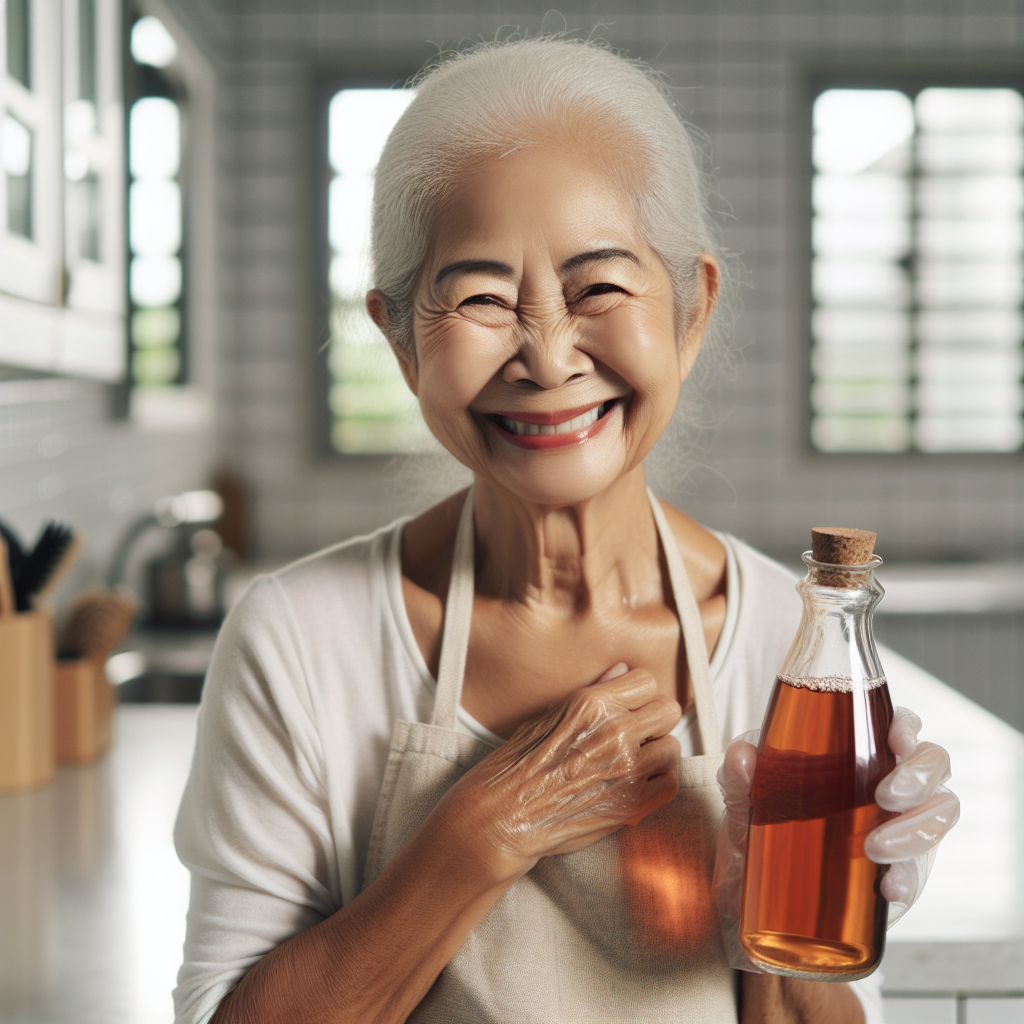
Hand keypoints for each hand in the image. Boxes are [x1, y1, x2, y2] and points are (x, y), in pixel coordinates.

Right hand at [441, 664, 682, 885]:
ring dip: (656, 753)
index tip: (630, 706)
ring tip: (633, 762)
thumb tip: (621, 670)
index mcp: (592, 705)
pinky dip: (658, 784)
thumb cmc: (518, 764)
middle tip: (637, 733)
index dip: (639, 694)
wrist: (504, 815)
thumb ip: (592, 692)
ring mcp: (627, 770)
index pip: (646, 681)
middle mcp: (615, 733)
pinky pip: (670, 784)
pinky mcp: (633, 805)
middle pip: (668, 710)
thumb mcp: (548, 715)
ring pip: (672, 747)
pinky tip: (635, 784)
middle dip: (653, 720)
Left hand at [713, 706, 961, 972]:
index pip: (899, 725)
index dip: (907, 726)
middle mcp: (889, 783)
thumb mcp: (743, 796)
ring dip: (915, 830)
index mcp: (857, 751)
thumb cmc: (759, 820)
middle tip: (884, 797)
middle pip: (935, 765)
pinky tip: (888, 887)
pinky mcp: (897, 871)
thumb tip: (742, 755)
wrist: (752, 886)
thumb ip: (738, 775)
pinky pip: (919, 871)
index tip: (895, 738)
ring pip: (939, 814)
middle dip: (919, 778)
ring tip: (874, 848)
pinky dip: (908, 878)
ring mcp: (899, 826)